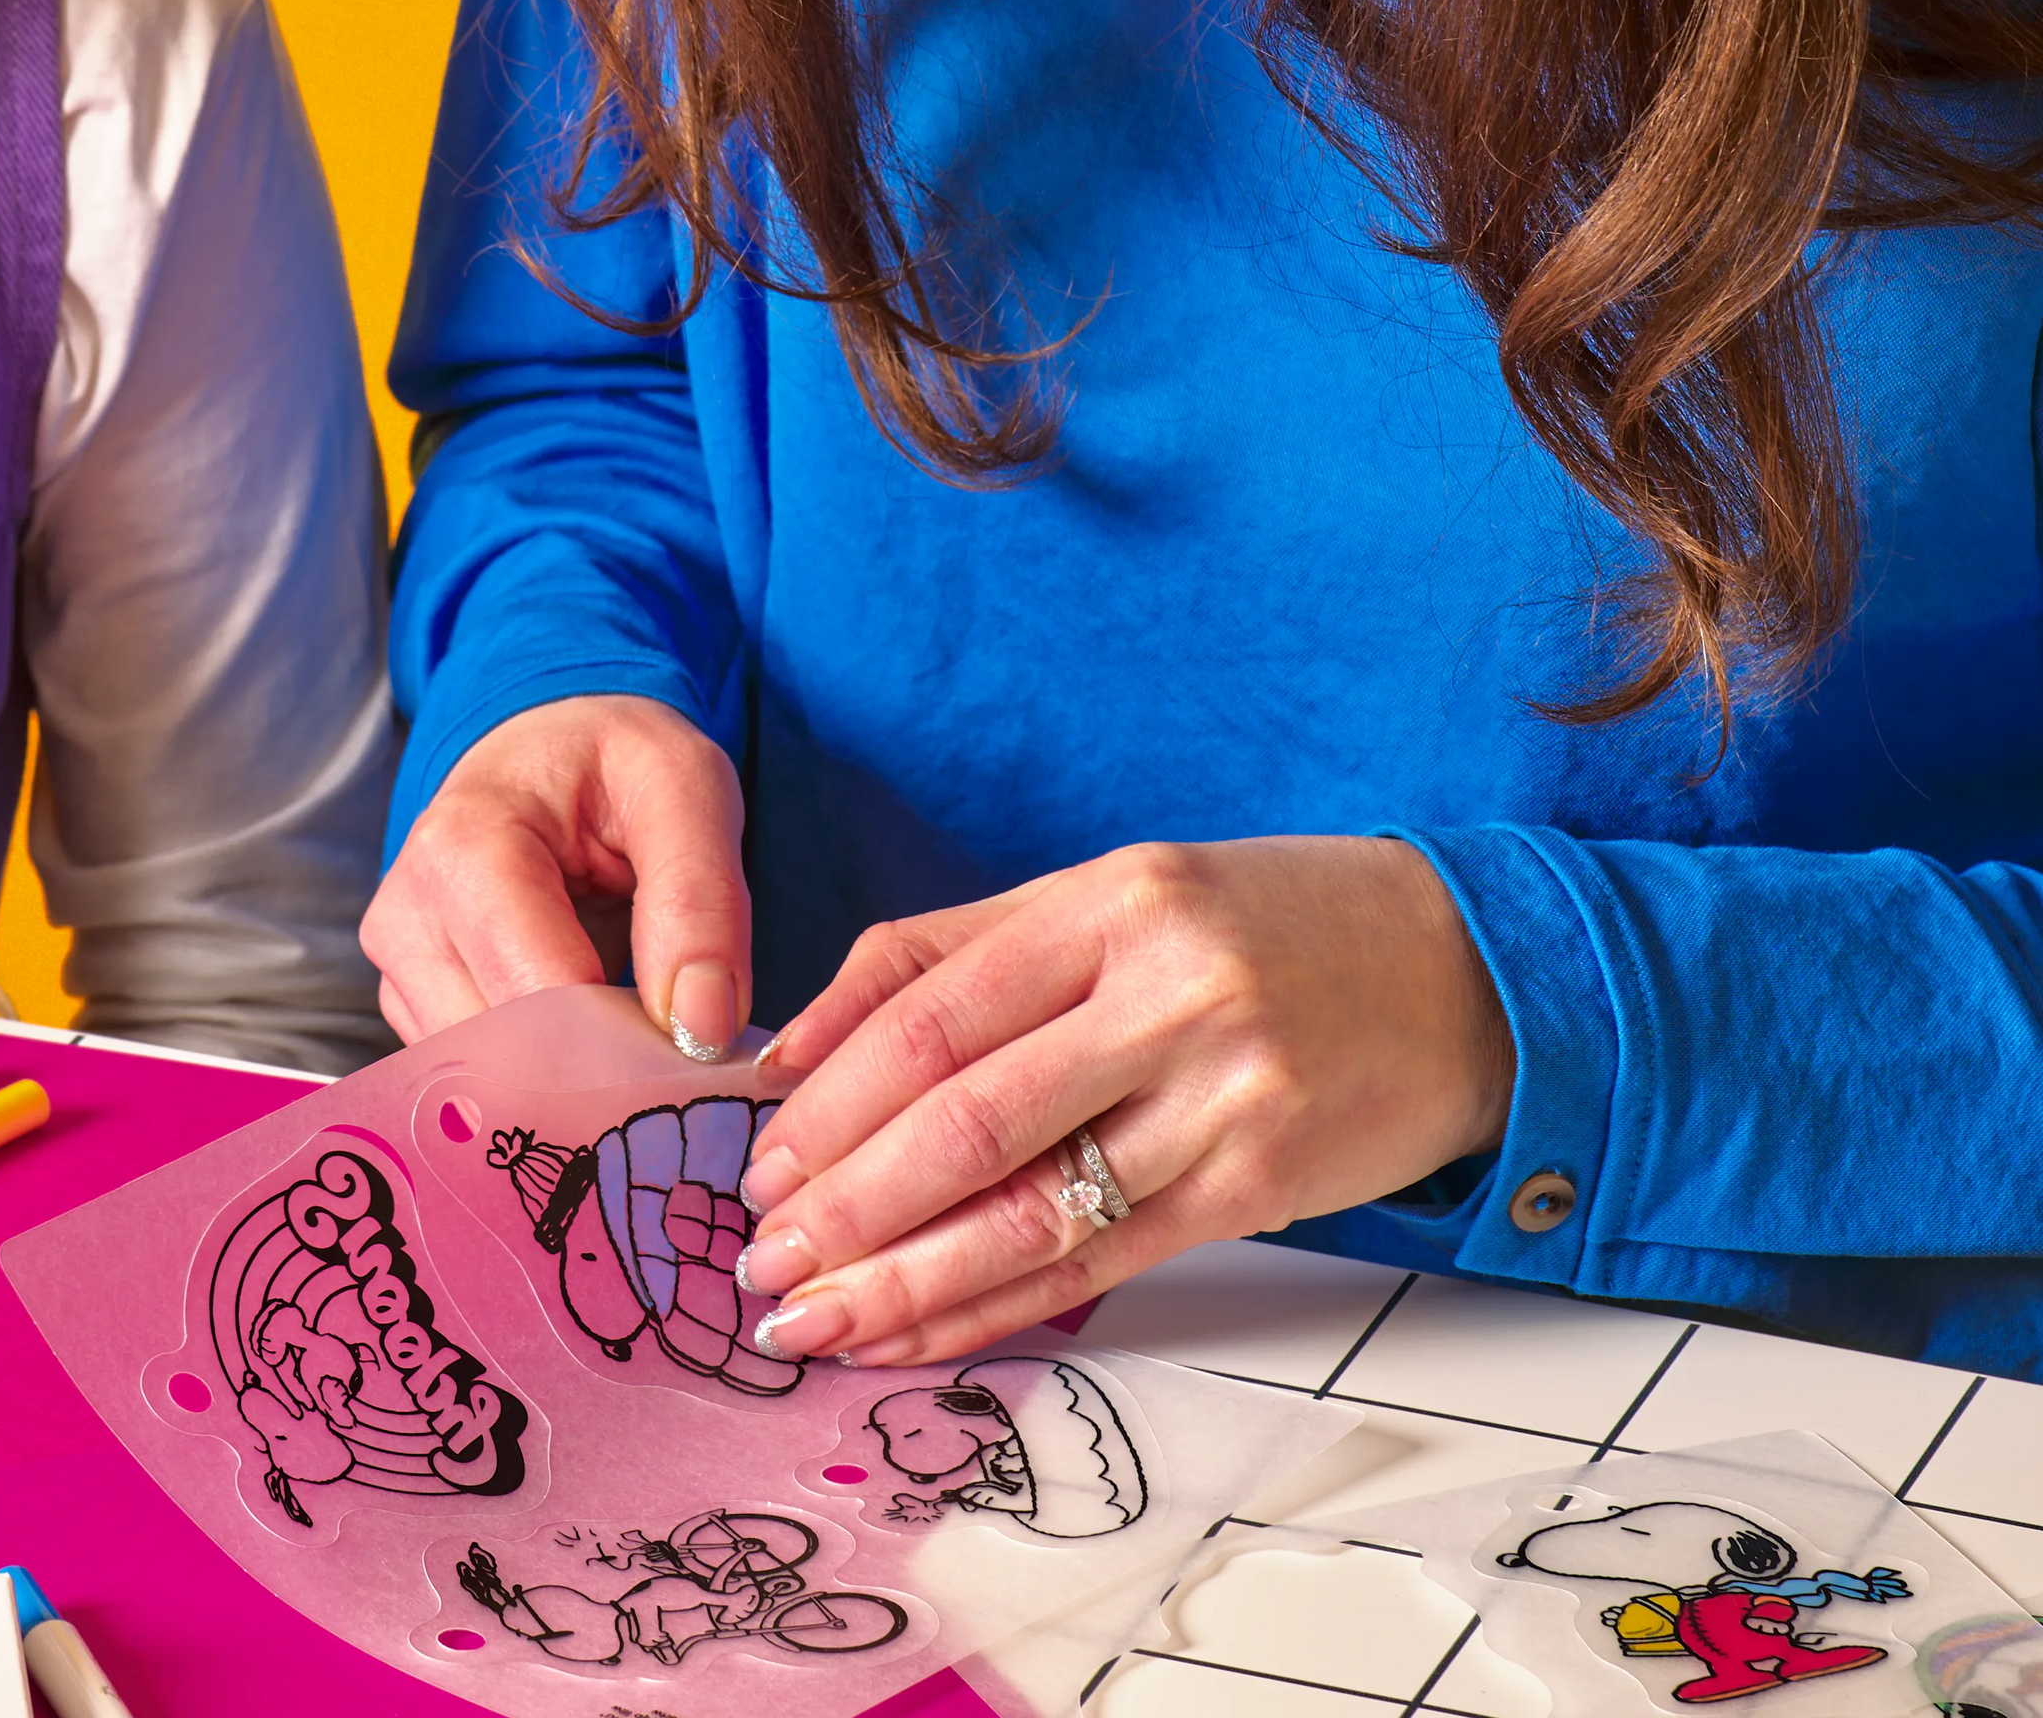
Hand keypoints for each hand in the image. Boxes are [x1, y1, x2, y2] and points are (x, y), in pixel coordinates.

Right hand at [360, 694, 751, 1054]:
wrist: (549, 745)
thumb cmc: (613, 761)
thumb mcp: (686, 788)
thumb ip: (701, 901)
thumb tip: (702, 1029)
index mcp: (463, 849)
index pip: (540, 999)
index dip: (628, 1044)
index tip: (701, 1057)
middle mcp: (406, 919)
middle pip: (506, 1056)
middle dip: (601, 1075)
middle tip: (680, 1057)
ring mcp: (398, 971)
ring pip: (489, 1087)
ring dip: (573, 1085)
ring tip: (636, 1033)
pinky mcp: (412, 1008)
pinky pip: (479, 1083)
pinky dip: (545, 1081)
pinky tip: (592, 1039)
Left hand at [730, 835, 1514, 1364]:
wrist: (1467, 969)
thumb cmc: (1262, 923)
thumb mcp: (1112, 892)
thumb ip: (952, 952)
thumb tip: (797, 1047)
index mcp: (1111, 902)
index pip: (934, 1009)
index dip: (833, 1096)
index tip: (760, 1155)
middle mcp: (1165, 996)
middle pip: (967, 1116)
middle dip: (848, 1201)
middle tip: (764, 1256)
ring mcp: (1221, 1098)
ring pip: (1030, 1210)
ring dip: (905, 1280)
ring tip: (815, 1318)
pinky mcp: (1261, 1187)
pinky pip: (1102, 1264)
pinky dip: (997, 1309)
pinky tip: (922, 1334)